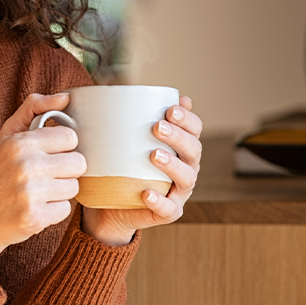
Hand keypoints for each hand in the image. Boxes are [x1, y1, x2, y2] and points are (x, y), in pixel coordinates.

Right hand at [0, 92, 86, 283]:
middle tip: (45, 175)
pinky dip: (53, 211)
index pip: (70, 137)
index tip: (48, 154)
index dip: (63, 147)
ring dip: (60, 192)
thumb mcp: (7, 136)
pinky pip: (65, 210)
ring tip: (38, 192)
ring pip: (74, 187)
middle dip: (65, 171)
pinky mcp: (35, 218)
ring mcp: (30, 193)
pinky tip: (35, 208)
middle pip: (78, 163)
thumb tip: (66, 97)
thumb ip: (34, 108)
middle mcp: (26, 165)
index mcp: (20, 143)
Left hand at [81, 96, 202, 245]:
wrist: (111, 205)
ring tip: (154, 155)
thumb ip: (124, 119)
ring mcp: (179, 192)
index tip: (170, 108)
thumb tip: (114, 92)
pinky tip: (147, 193)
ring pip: (186, 178)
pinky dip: (160, 201)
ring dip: (173, 165)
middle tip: (157, 127)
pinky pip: (168, 209)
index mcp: (180, 147)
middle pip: (193, 150)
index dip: (188, 119)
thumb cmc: (120, 166)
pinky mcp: (168, 212)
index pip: (194, 129)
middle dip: (178, 136)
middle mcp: (186, 168)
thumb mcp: (122, 141)